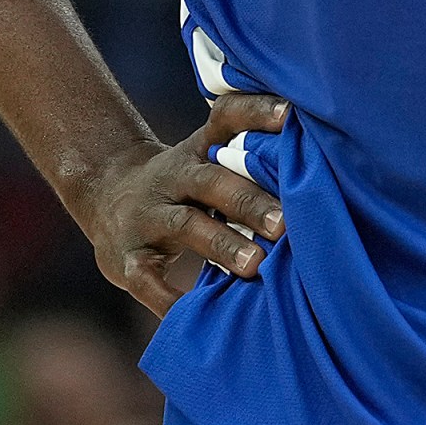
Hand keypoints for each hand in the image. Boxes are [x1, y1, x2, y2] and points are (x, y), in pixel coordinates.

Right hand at [79, 93, 290, 316]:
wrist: (102, 195)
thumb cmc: (183, 184)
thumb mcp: (207, 161)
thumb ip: (250, 163)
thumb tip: (322, 173)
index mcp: (198, 150)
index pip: (225, 118)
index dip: (255, 112)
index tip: (290, 115)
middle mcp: (173, 176)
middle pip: (211, 181)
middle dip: (249, 202)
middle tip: (286, 225)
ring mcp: (147, 216)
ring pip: (185, 226)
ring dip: (221, 244)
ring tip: (256, 266)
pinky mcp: (127, 257)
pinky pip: (146, 278)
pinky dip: (170, 298)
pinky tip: (195, 312)